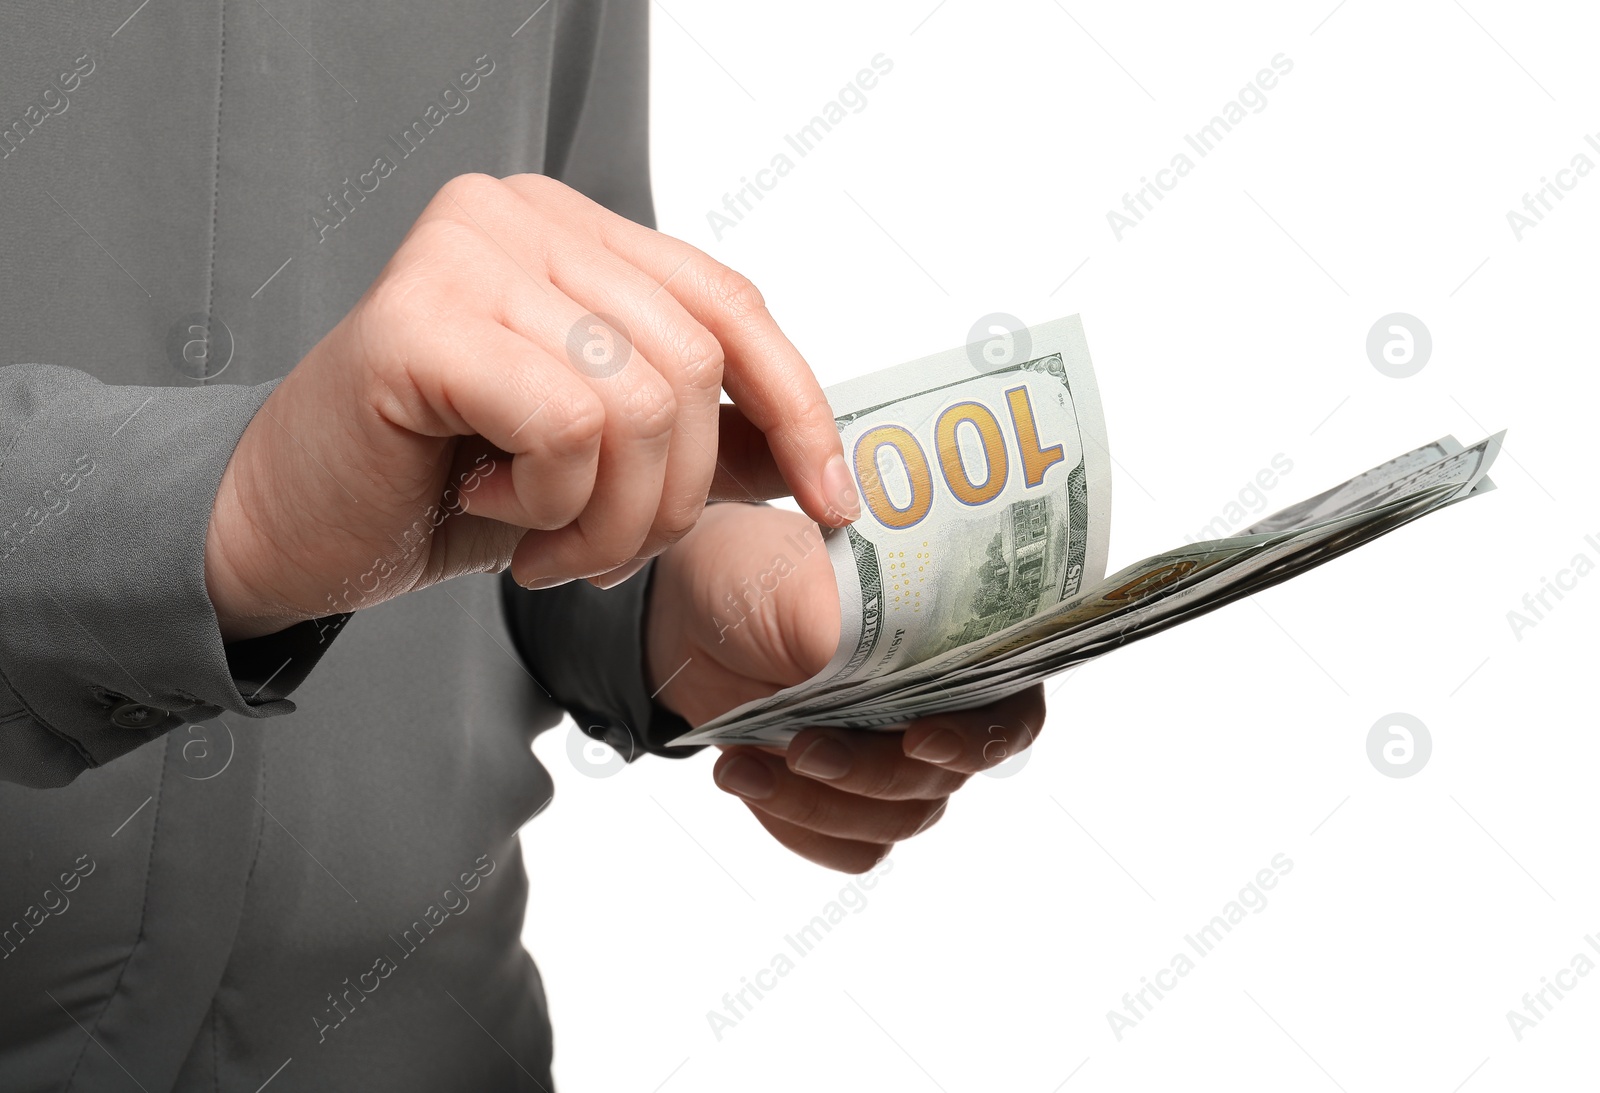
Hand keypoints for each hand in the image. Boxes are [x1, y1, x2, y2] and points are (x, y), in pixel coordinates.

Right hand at [204, 173, 860, 641]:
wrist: (294, 527)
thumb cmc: (443, 485)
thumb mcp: (604, 464)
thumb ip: (701, 441)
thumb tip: (813, 461)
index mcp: (576, 230)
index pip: (732, 305)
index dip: (798, 411)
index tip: (833, 505)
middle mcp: (522, 215)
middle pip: (693, 363)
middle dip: (671, 498)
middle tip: (601, 553)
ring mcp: (464, 253)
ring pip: (637, 401)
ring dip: (609, 517)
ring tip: (546, 542)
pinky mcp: (414, 318)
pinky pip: (564, 424)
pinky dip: (548, 500)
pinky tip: (487, 503)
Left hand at [648, 503, 1045, 871]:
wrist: (690, 615)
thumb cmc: (761, 576)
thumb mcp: (802, 588)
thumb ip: (857, 631)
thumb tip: (887, 671)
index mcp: (955, 644)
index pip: (1012, 710)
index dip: (979, 739)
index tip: (916, 740)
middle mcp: (939, 709)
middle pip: (941, 779)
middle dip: (865, 772)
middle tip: (797, 746)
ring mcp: (895, 759)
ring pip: (893, 822)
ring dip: (816, 804)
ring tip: (740, 763)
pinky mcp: (849, 799)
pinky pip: (852, 848)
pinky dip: (798, 825)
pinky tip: (745, 776)